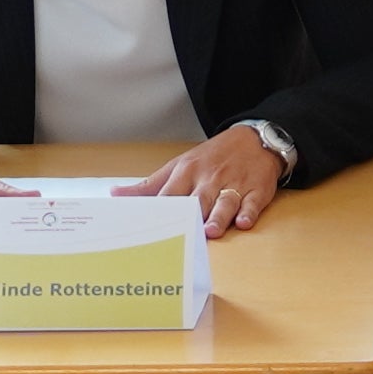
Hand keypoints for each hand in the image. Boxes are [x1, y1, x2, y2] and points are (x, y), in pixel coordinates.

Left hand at [122, 122, 290, 236]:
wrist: (254, 139)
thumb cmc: (212, 158)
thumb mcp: (179, 165)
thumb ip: (150, 185)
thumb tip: (116, 195)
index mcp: (187, 172)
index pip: (170, 194)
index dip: (160, 212)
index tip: (147, 229)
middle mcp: (209, 178)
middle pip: (198, 199)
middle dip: (190, 216)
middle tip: (180, 234)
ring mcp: (234, 184)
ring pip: (224, 201)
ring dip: (218, 216)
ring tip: (211, 231)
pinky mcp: (256, 190)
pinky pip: (253, 202)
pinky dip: (249, 212)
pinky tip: (244, 221)